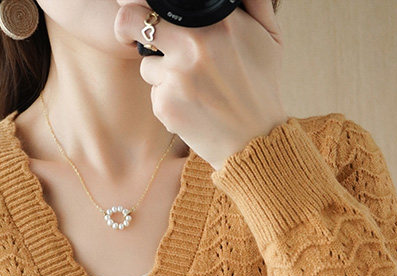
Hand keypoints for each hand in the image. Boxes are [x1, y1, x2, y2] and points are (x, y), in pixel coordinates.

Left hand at [114, 0, 287, 170]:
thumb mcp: (270, 37)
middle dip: (125, 26)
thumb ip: (253, 3)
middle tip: (129, 33)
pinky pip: (155, 94)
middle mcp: (194, 45)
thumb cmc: (262, 86)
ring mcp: (177, 76)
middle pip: (130, 21)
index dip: (143, 3)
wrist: (256, 141)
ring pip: (146, 65)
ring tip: (194, 89)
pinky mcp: (165, 105)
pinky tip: (193, 109)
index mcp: (217, 21)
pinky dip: (169, 101)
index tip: (140, 9)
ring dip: (162, 74)